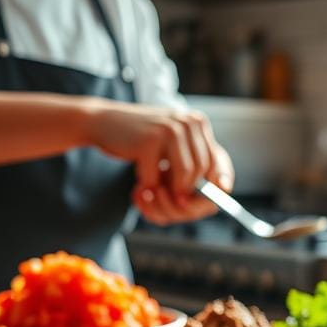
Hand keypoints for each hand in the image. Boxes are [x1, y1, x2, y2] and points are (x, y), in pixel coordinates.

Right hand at [84, 102, 234, 224]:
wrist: (102, 122)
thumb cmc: (140, 141)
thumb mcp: (172, 147)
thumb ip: (194, 162)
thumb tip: (223, 189)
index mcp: (197, 123)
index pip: (216, 162)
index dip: (211, 187)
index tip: (200, 203)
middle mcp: (188, 123)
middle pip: (202, 172)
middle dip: (187, 193)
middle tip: (171, 203)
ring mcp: (170, 129)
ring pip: (184, 177)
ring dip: (168, 193)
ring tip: (153, 195)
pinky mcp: (149, 141)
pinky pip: (155, 179)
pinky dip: (147, 188)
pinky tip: (138, 188)